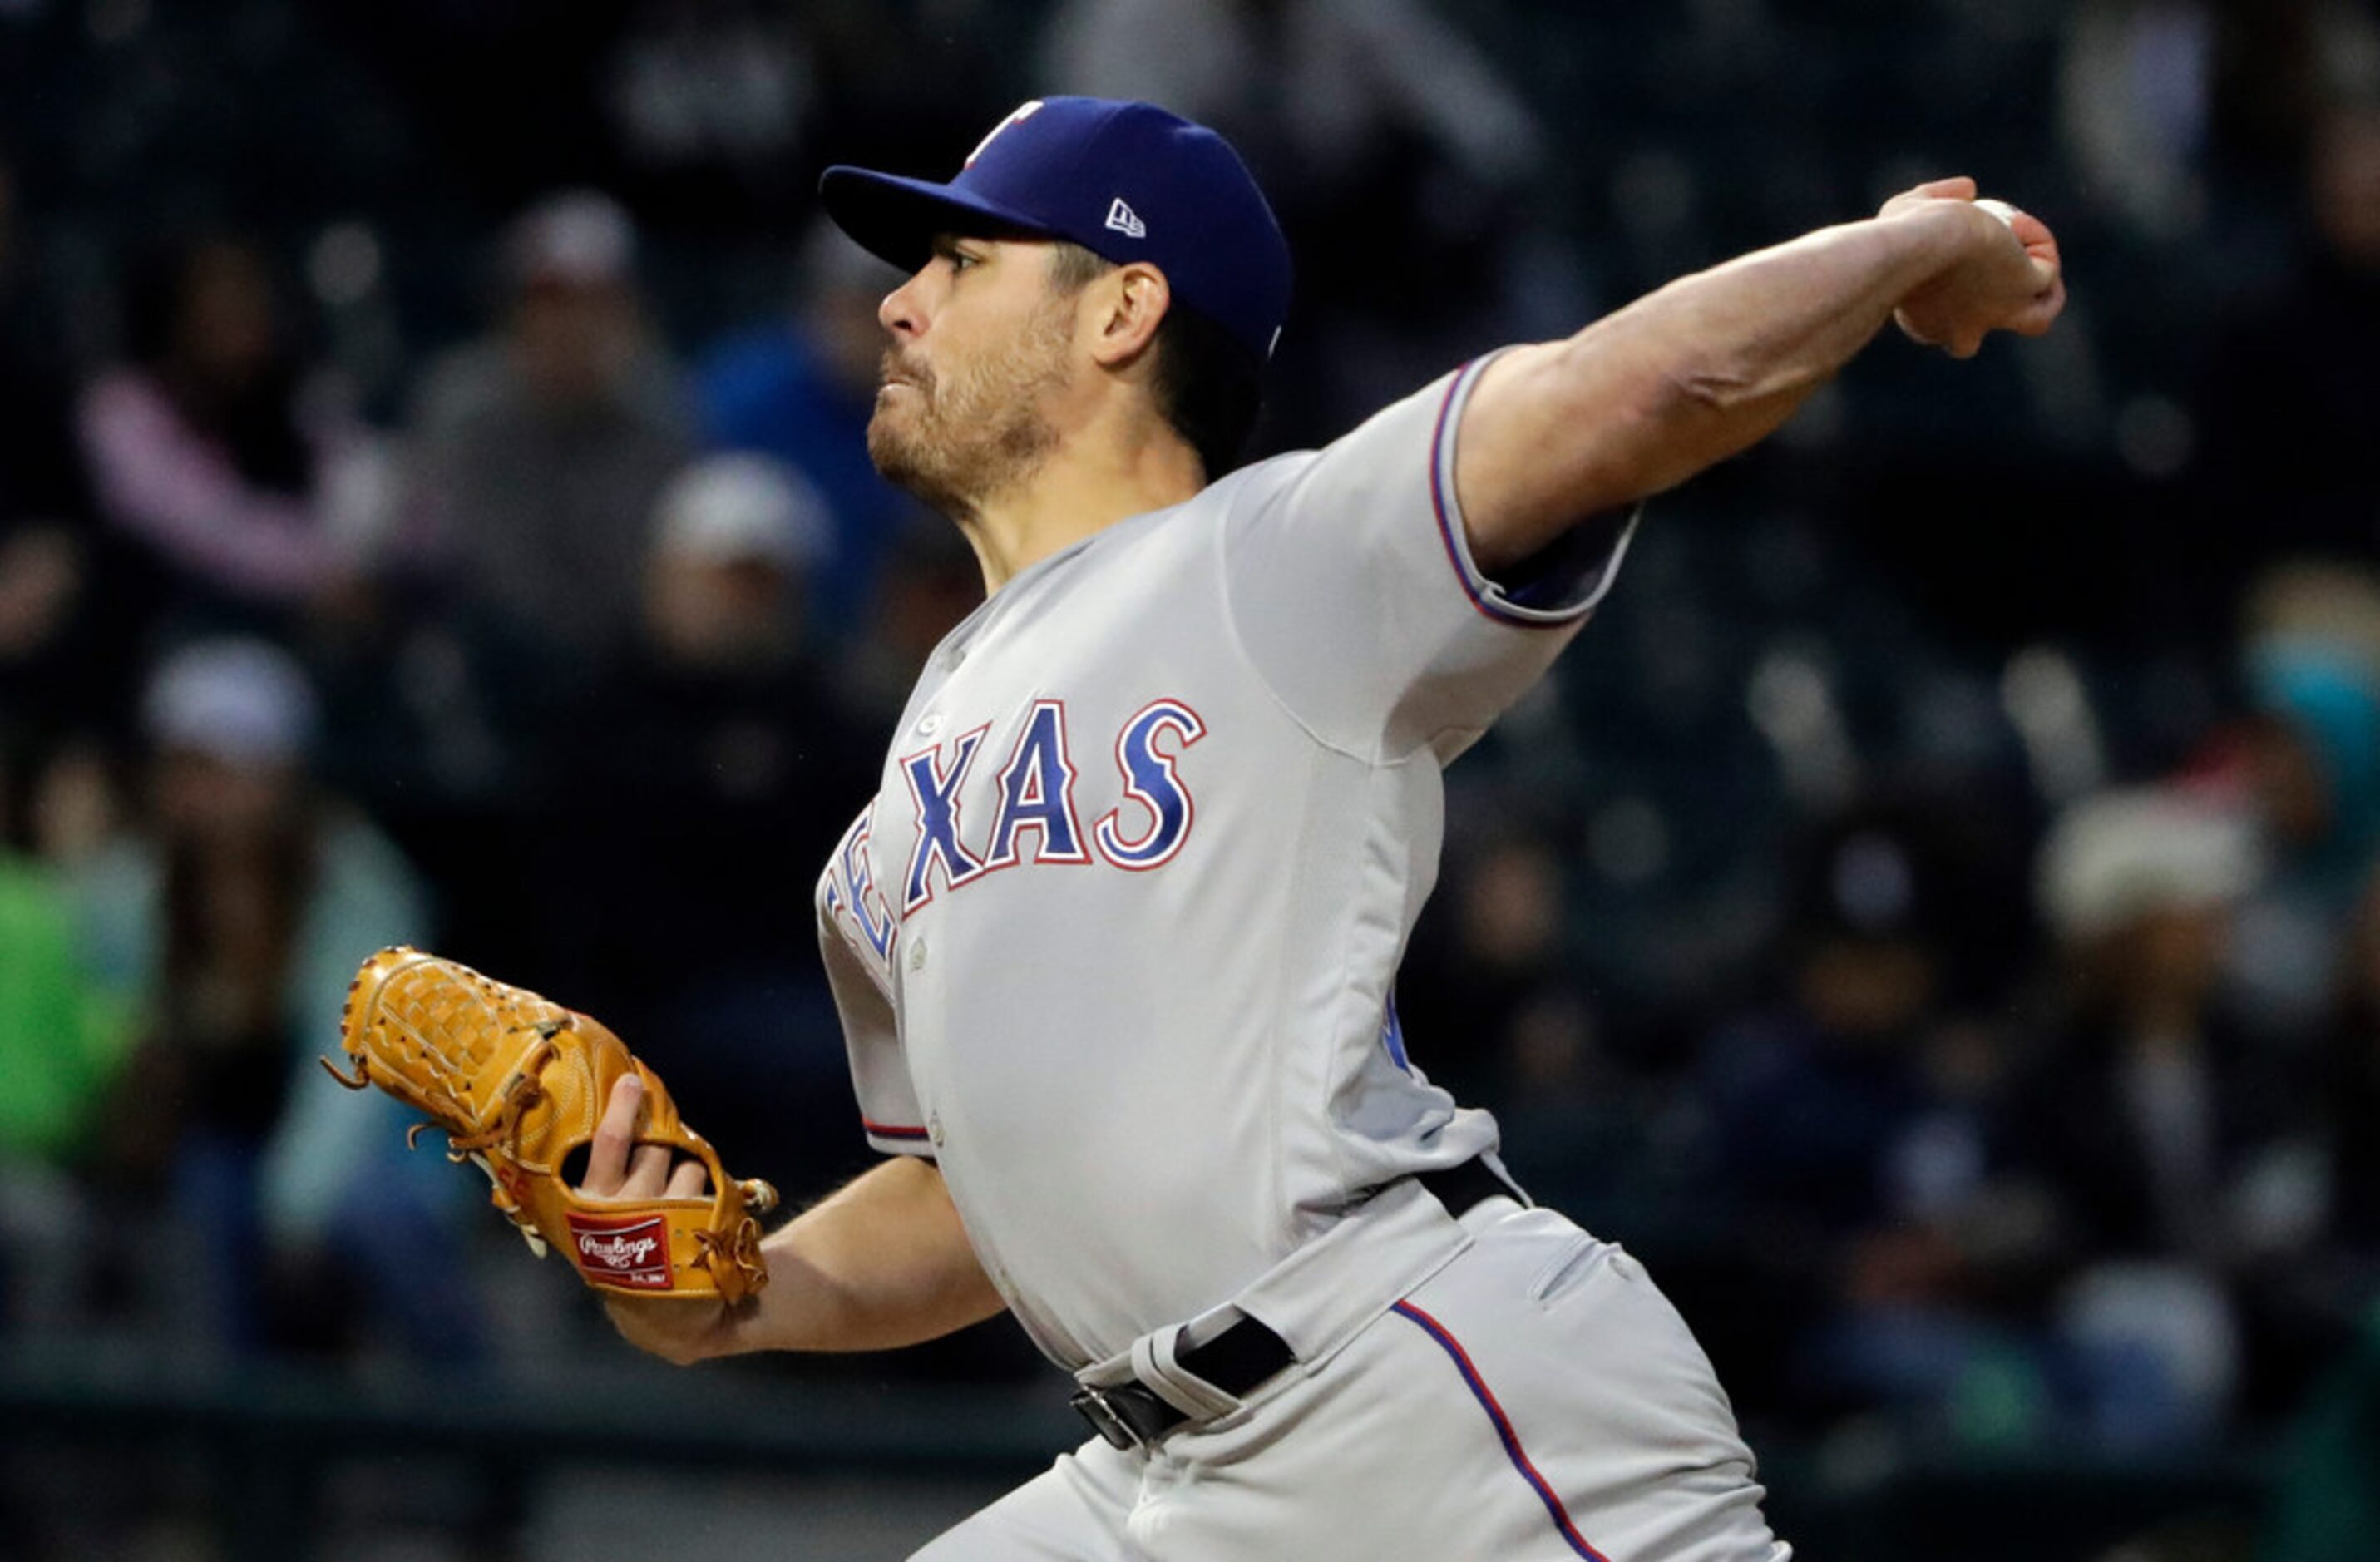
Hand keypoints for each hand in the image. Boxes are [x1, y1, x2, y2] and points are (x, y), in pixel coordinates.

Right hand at [582, 1074, 735, 1363]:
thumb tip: (617, 1111)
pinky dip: (711, 1193)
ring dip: (688, 1174)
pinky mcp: (701, 1229)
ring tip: (675, 1208)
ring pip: (688, 1164)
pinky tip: (699, 1220)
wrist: (662, 1315)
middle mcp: (627, 1209)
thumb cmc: (624, 1253)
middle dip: (661, 1145)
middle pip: (656, 1146)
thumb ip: (602, 1175)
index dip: (622, 1109)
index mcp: (591, 1205)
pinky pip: (712, 1186)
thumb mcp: (597, 1222)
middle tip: (655, 1168)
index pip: (610, 1145)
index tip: (633, 1079)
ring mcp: (667, 1220)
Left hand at [1880, 176, 2064, 357]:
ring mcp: (1994, 316)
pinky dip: (2040, 244)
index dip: (1950, 296)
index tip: (1948, 257)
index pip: (1941, 326)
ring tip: (2017, 240)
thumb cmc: (1904, 232)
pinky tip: (2015, 223)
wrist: (1920, 244)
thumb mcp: (1911, 207)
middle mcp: (1956, 330)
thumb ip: (1936, 198)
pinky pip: (2047, 273)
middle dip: (1988, 310)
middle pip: (1972, 341)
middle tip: (1995, 259)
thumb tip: (1969, 190)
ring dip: (2037, 282)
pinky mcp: (2022, 293)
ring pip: (2035, 320)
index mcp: (1923, 321)